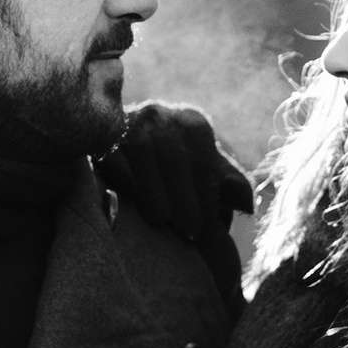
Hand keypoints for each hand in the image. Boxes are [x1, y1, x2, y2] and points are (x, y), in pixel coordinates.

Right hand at [100, 106, 254, 268]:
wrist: (132, 169)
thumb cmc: (179, 180)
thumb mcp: (208, 180)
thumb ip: (230, 188)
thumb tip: (246, 203)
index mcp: (192, 123)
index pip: (201, 157)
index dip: (203, 194)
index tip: (204, 229)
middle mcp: (161, 115)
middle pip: (174, 153)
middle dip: (183, 195)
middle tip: (188, 232)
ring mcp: (128, 120)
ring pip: (142, 148)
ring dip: (153, 187)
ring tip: (162, 221)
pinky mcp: (101, 133)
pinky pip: (110, 148)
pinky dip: (120, 171)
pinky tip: (129, 196)